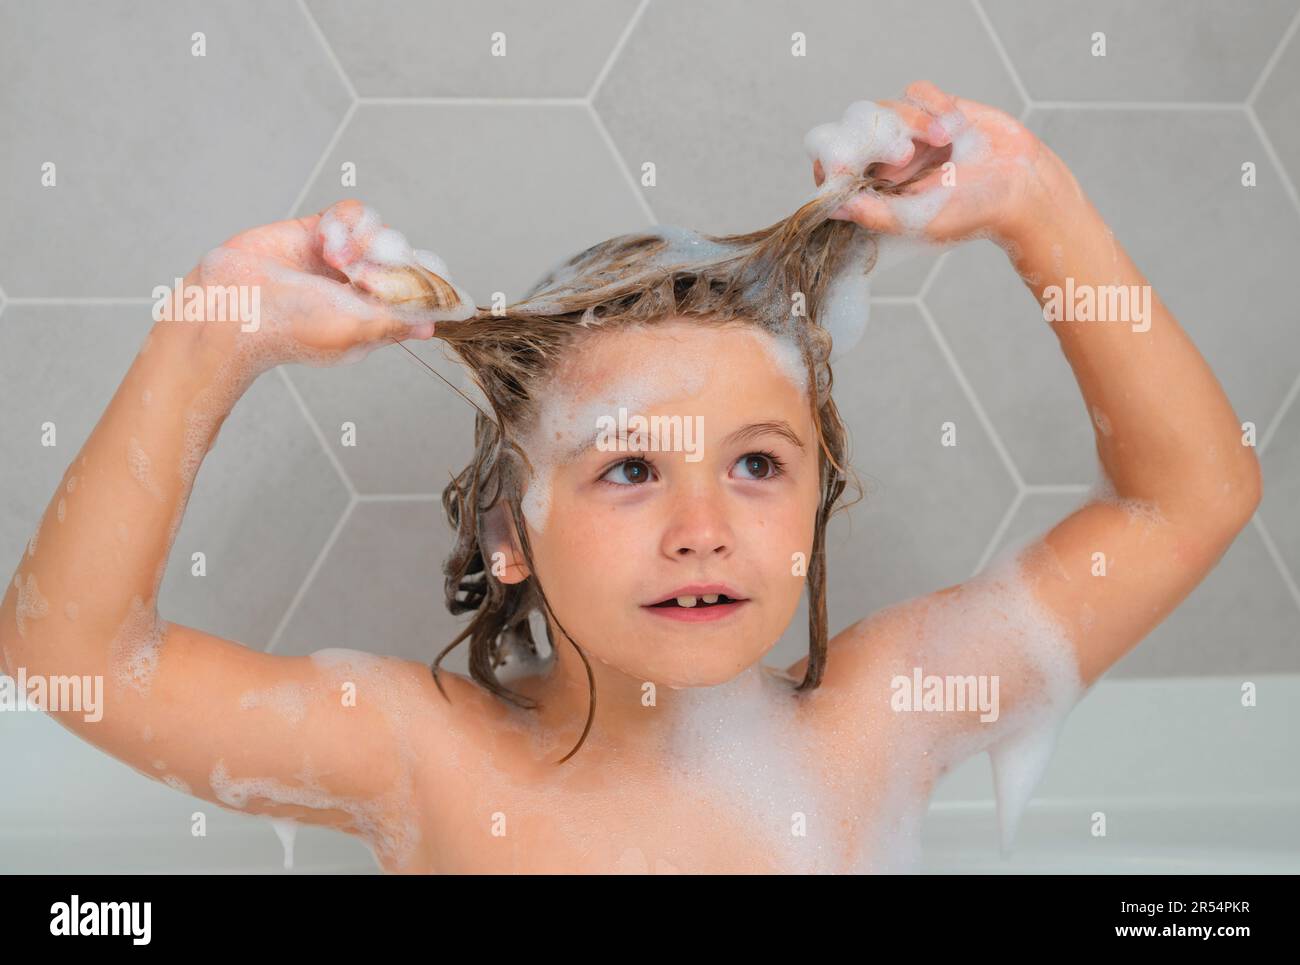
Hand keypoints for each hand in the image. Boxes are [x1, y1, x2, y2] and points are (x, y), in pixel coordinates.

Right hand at [154, 199, 473, 378]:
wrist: (233, 302)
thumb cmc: (291, 326)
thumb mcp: (356, 330)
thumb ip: (397, 323)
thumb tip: (432, 327)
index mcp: (375, 317)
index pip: (419, 290)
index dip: (422, 279)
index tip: (414, 277)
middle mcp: (361, 287)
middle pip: (404, 256)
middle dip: (389, 260)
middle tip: (363, 274)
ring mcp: (340, 259)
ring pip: (381, 231)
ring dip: (363, 240)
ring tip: (336, 259)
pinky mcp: (317, 232)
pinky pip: (351, 213)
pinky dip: (343, 222)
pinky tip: (325, 241)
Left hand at [809, 81, 1060, 245]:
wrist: (1020, 185)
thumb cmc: (970, 212)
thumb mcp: (917, 220)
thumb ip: (874, 213)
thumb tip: (832, 206)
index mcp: (875, 189)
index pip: (834, 166)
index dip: (833, 160)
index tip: (843, 166)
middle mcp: (885, 159)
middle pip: (854, 130)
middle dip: (876, 138)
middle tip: (904, 157)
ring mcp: (908, 131)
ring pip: (885, 108)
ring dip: (912, 121)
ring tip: (942, 142)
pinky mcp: (933, 108)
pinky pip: (914, 91)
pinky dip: (933, 105)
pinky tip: (953, 128)